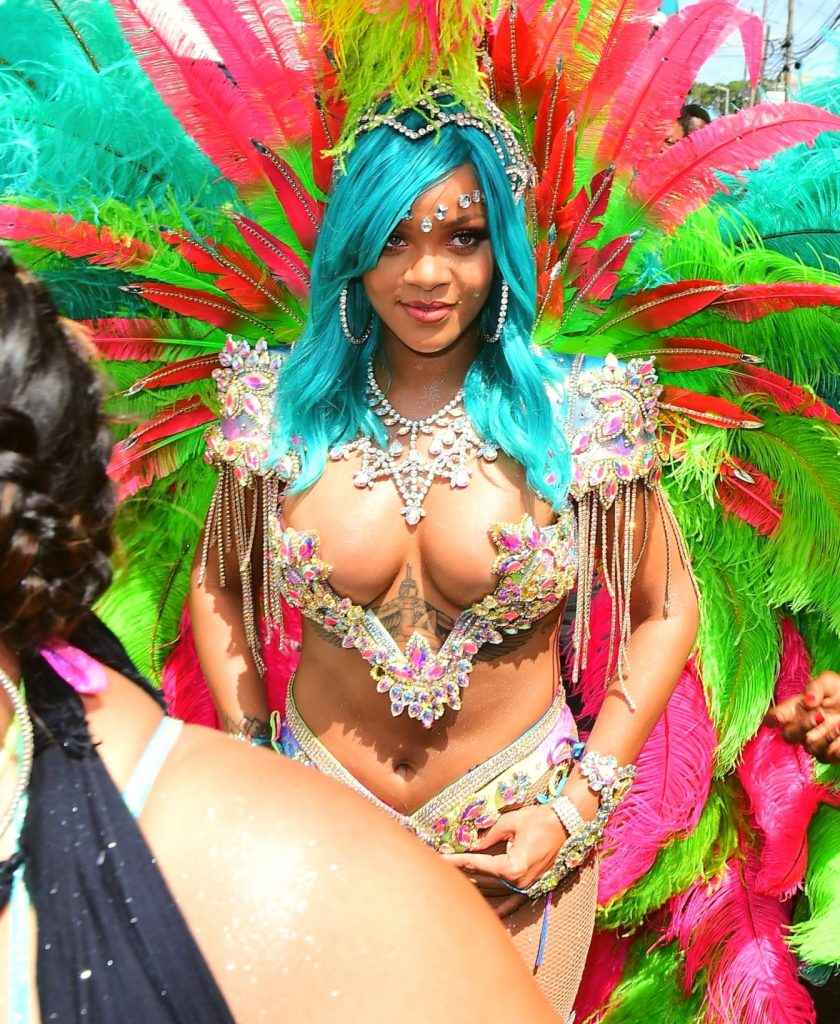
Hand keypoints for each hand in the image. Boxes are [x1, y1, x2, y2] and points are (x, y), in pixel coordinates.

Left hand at [443, 804, 567, 916]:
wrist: (567, 825)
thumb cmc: (540, 820)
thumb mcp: (511, 822)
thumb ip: (489, 836)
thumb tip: (472, 845)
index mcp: (511, 866)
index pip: (477, 865)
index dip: (456, 861)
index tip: (440, 859)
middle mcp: (518, 882)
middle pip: (482, 881)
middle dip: (461, 874)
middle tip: (440, 869)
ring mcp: (525, 888)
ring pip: (493, 892)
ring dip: (474, 888)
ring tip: (454, 883)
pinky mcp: (532, 888)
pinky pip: (513, 903)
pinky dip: (499, 908)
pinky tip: (487, 914)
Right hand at [766, 671, 839, 762]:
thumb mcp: (829, 683)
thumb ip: (815, 687)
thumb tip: (807, 700)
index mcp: (795, 708)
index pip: (774, 717)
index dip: (772, 719)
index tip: (778, 717)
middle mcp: (800, 727)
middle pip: (788, 735)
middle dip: (803, 726)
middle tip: (821, 716)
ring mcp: (813, 742)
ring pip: (809, 747)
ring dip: (826, 736)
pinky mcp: (828, 755)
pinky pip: (826, 756)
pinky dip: (836, 746)